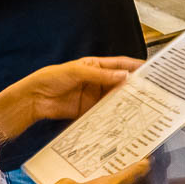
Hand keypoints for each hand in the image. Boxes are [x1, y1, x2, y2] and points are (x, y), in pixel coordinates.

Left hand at [7, 55, 143, 125]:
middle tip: (150, 92)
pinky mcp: (88, 110)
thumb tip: (124, 76)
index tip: (150, 71)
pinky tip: (123, 118)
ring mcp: (93, 96)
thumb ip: (101, 75)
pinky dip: (113, 115)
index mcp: (95, 66)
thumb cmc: (51, 78)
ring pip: (114, 98)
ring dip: (125, 102)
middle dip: (134, 87)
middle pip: (120, 83)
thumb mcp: (77, 72)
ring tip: (141, 106)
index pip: (119, 65)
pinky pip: (104, 112)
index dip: (135, 67)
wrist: (34, 99)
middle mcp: (97, 81)